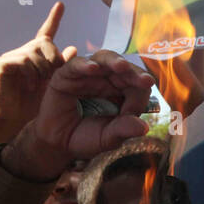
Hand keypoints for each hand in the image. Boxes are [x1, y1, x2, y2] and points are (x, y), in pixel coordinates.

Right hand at [0, 1, 78, 129]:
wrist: (15, 122)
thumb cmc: (35, 106)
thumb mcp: (54, 86)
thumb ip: (62, 67)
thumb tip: (73, 47)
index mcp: (36, 56)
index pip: (46, 32)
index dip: (54, 18)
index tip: (61, 4)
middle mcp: (23, 52)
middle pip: (45, 43)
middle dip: (54, 60)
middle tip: (52, 77)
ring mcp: (11, 56)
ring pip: (36, 52)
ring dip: (43, 70)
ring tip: (39, 85)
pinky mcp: (2, 64)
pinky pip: (24, 61)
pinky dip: (31, 74)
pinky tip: (30, 86)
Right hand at [6, 51, 154, 180]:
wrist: (58, 143)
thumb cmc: (86, 138)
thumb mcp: (107, 138)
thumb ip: (123, 130)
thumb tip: (144, 128)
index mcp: (121, 92)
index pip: (137, 84)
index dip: (141, 93)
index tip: (136, 110)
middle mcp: (106, 80)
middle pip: (123, 67)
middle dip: (134, 73)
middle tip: (145, 81)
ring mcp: (87, 76)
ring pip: (103, 59)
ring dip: (113, 62)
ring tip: (121, 66)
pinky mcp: (66, 76)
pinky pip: (75, 65)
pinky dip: (84, 65)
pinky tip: (93, 68)